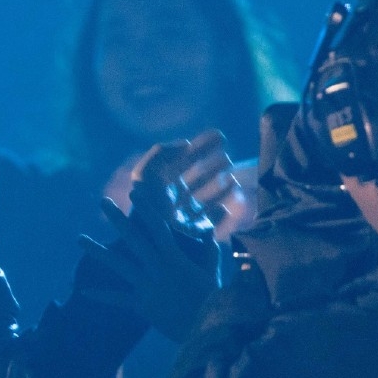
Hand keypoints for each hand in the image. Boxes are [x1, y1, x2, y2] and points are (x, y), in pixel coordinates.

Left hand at [136, 130, 255, 241]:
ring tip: (232, 174)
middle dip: (212, 164)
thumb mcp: (145, 174)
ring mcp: (185, 216)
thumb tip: (185, 144)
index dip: (201, 146)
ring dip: (219, 184)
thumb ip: (162, 154)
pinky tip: (231, 197)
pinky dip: (222, 208)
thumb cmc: (145, 207)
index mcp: (160, 185)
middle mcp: (173, 199)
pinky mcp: (194, 233)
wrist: (149, 243)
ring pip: (206, 196)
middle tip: (227, 154)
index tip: (219, 134)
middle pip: (196, 177)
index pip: (183, 161)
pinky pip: (212, 218)